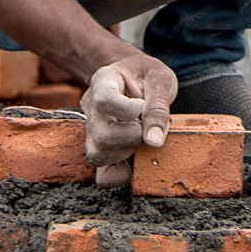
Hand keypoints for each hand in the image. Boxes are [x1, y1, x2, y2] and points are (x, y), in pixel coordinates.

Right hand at [80, 53, 177, 187]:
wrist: (133, 77)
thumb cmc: (146, 76)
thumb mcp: (159, 80)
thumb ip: (158, 108)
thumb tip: (154, 142)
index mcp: (103, 82)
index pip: (104, 101)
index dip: (127, 110)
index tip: (141, 106)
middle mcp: (91, 108)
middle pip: (101, 134)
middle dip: (132, 136)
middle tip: (145, 126)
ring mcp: (92, 131)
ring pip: (97, 155)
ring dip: (126, 153)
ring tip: (139, 138)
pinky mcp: (100, 150)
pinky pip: (103, 175)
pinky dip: (123, 173)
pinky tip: (136, 157)